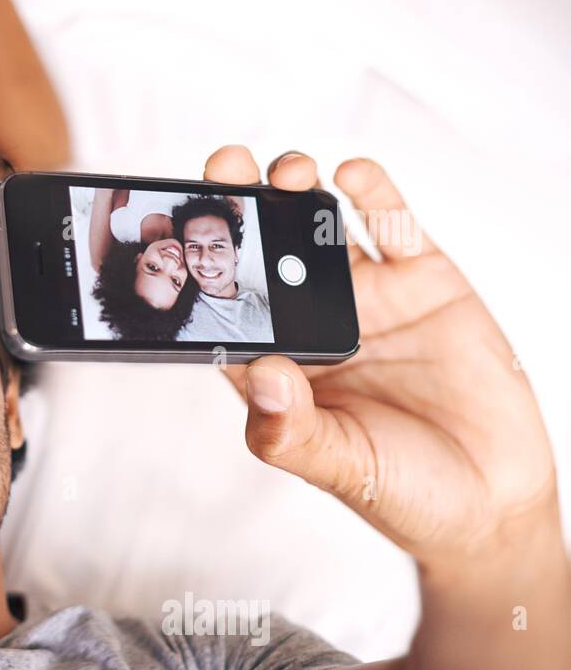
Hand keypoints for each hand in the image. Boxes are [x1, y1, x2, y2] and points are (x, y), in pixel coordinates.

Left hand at [205, 146, 560, 569]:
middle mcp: (314, 323)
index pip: (224, 307)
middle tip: (222, 168)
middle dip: (242, 210)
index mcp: (277, 366)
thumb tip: (264, 375)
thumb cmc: (398, 492)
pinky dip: (374, 193)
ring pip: (320, 228)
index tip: (177, 229)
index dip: (200, 269)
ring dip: (298, 190)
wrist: (492, 502)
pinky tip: (351, 172)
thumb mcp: (338, 466)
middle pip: (265, 254)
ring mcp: (368, 298)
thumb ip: (292, 429)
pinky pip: (393, 226)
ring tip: (285, 171)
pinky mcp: (425, 282)